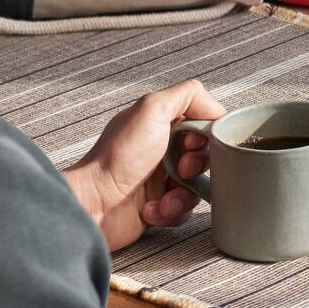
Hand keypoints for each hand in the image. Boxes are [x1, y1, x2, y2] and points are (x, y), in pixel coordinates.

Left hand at [63, 80, 224, 250]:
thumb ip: (187, 95)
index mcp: (160, 124)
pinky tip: (151, 209)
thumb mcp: (151, 110)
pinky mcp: (160, 206)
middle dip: (196, 167)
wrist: (93, 204)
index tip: (191, 144)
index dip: (204, 137)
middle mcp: (162, 149)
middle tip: (180, 171)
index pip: (203, 125)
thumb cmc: (116, 159)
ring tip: (163, 197)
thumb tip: (215, 107)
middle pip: (205, 156)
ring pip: (197, 186)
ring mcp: (160, 179)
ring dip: (183, 195)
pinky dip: (172, 212)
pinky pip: (185, 210)